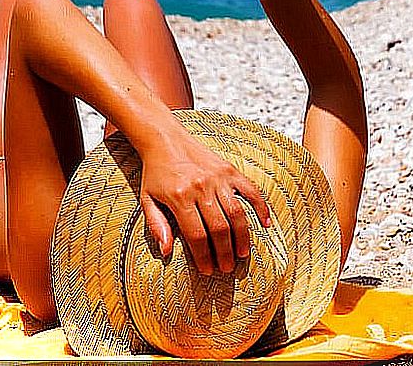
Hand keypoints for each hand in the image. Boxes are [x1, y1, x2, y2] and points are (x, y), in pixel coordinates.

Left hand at [139, 128, 270, 275]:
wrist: (166, 141)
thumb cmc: (156, 174)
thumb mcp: (147, 201)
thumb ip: (157, 226)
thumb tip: (166, 252)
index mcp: (180, 197)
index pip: (196, 235)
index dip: (203, 256)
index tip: (207, 270)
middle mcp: (202, 187)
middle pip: (219, 227)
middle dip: (224, 252)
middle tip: (227, 268)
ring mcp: (219, 178)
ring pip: (236, 212)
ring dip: (242, 237)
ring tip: (242, 254)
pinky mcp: (230, 170)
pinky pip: (250, 190)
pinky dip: (260, 207)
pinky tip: (265, 223)